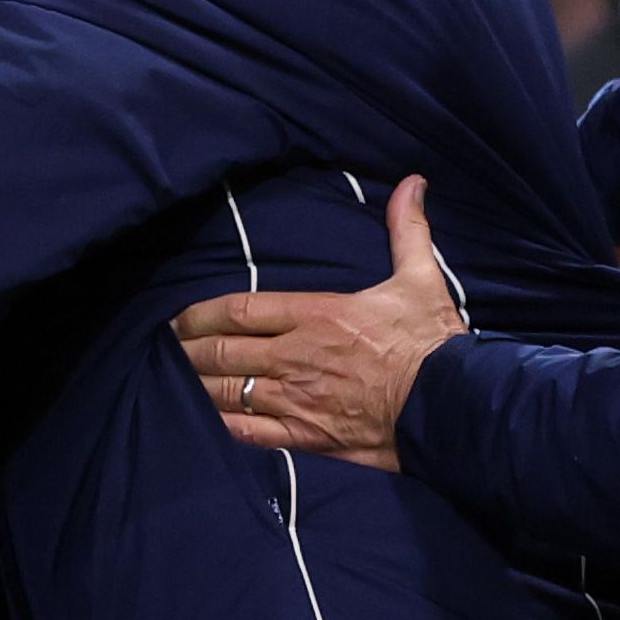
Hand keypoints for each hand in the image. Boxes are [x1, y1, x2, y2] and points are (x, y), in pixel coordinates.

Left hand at [168, 177, 464, 470]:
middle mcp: (295, 356)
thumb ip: (406, 230)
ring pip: (227, 392)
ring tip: (174, 381)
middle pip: (222, 352)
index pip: (240, 310)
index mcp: (316, 314)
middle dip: (188, 350)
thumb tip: (413, 183)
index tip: (178, 318)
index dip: (201, 314)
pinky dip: (221, 425)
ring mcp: (296, 400)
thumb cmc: (434, 343)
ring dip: (196, 386)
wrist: (453, 407)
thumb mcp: (420, 278)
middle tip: (165, 349)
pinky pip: (248, 432)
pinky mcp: (305, 436)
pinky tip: (202, 421)